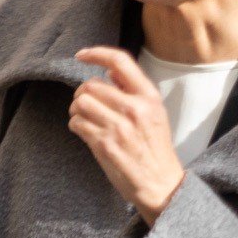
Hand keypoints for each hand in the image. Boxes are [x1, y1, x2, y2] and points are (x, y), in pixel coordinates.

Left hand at [69, 47, 185, 221]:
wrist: (160, 184)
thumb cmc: (155, 149)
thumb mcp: (154, 114)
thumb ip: (133, 91)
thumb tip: (109, 72)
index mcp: (149, 97)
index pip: (120, 62)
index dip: (96, 53)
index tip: (81, 55)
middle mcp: (134, 108)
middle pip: (91, 85)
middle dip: (82, 94)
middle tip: (85, 105)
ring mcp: (119, 127)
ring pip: (80, 103)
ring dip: (76, 110)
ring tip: (85, 118)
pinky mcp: (105, 144)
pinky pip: (77, 124)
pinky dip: (76, 125)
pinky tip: (86, 132)